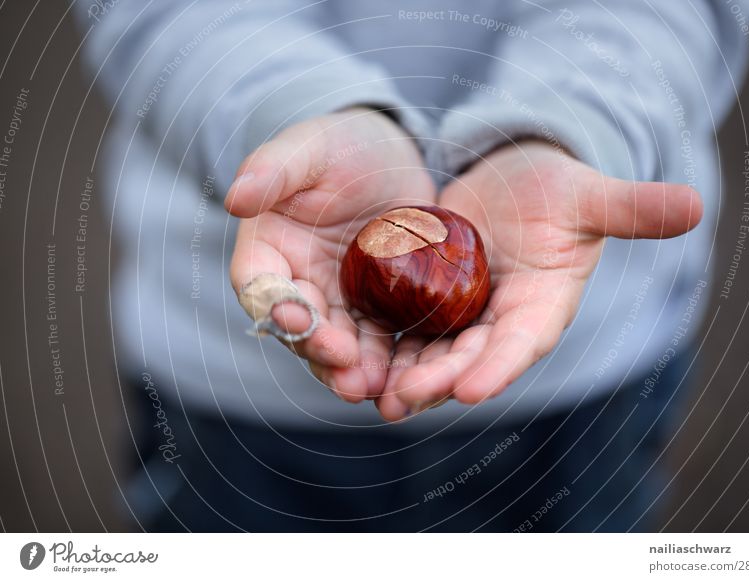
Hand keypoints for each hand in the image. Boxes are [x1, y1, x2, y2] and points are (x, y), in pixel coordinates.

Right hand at [227, 108, 435, 401]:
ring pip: (337, 342)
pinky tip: (400, 375)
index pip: (260, 285)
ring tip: (369, 387)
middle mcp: (298, 283)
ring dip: (350, 367)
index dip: (273, 305)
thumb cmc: (339, 146)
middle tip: (344, 369)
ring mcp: (338, 299)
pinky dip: (384, 358)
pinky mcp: (375, 305)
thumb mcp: (307, 148)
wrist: (389, 155)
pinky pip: (376, 338)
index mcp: (269, 250)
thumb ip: (272, 170)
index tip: (297, 317)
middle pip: (300, 326)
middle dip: (318, 349)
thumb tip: (234, 198)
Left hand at [376, 141, 701, 419]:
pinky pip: (405, 328)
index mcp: (543, 305)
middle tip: (404, 399)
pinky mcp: (429, 300)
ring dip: (406, 376)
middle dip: (439, 380)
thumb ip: (630, 208)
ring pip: (433, 353)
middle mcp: (501, 320)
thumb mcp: (586, 195)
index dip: (500, 366)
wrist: (514, 181)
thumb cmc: (556, 188)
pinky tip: (355, 356)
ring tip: (374, 396)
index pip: (523, 342)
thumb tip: (695, 206)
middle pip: (471, 358)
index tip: (471, 388)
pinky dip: (385, 344)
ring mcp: (463, 315)